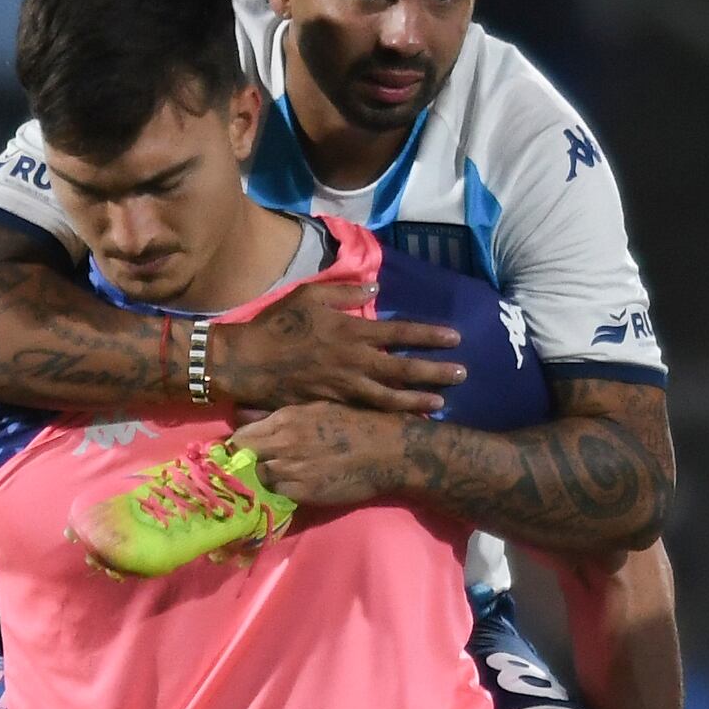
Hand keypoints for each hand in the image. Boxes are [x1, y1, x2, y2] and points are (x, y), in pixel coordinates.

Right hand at [217, 271, 461, 414]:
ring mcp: (344, 388)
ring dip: (418, 400)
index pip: (400, 332)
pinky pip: (367, 413)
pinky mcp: (332, 406)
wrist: (245, 362)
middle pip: (404, 369)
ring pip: (390, 397)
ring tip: (442, 403)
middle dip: (435, 371)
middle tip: (463, 374)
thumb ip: (344, 292)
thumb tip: (375, 288)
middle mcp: (353, 361)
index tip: (455, 338)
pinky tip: (404, 420)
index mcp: (351, 331)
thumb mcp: (308, 296)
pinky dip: (388, 417)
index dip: (429, 335)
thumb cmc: (276, 324)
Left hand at [230, 401, 415, 513]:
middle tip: (245, 468)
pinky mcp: (305, 492)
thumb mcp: (316, 407)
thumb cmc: (357, 423)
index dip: (236, 446)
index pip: (241, 435)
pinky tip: (288, 488)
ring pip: (258, 478)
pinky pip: (278, 495)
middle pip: (243, 458)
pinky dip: (278, 493)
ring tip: (268, 479)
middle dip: (241, 463)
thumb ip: (278, 412)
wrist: (390, 450)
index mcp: (287, 418)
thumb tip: (241, 414)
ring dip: (260, 480)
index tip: (238, 451)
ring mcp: (294, 469)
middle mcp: (285, 443)